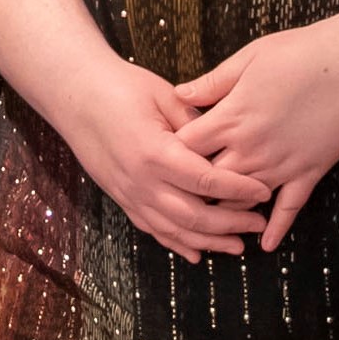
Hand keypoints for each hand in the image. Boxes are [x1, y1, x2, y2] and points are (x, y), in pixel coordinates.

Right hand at [43, 53, 274, 260]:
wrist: (74, 93)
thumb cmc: (120, 86)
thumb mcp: (164, 95)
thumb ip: (196, 122)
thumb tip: (226, 142)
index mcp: (155, 152)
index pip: (207, 180)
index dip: (239, 190)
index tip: (264, 193)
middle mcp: (141, 181)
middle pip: (194, 215)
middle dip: (230, 224)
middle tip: (257, 224)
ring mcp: (129, 193)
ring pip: (174, 230)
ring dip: (208, 242)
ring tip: (237, 246)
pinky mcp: (121, 198)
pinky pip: (152, 229)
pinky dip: (176, 243)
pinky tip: (196, 253)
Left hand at [171, 17, 338, 248]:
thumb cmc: (301, 55)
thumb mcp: (249, 58)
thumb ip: (213, 82)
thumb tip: (180, 94)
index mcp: (231, 118)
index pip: (187, 147)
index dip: (171, 153)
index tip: (164, 156)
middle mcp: (251, 148)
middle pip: (209, 181)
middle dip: (193, 189)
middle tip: (180, 194)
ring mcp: (280, 165)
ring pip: (242, 201)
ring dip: (225, 210)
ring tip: (211, 219)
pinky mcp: (308, 173)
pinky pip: (288, 209)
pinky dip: (276, 228)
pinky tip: (265, 244)